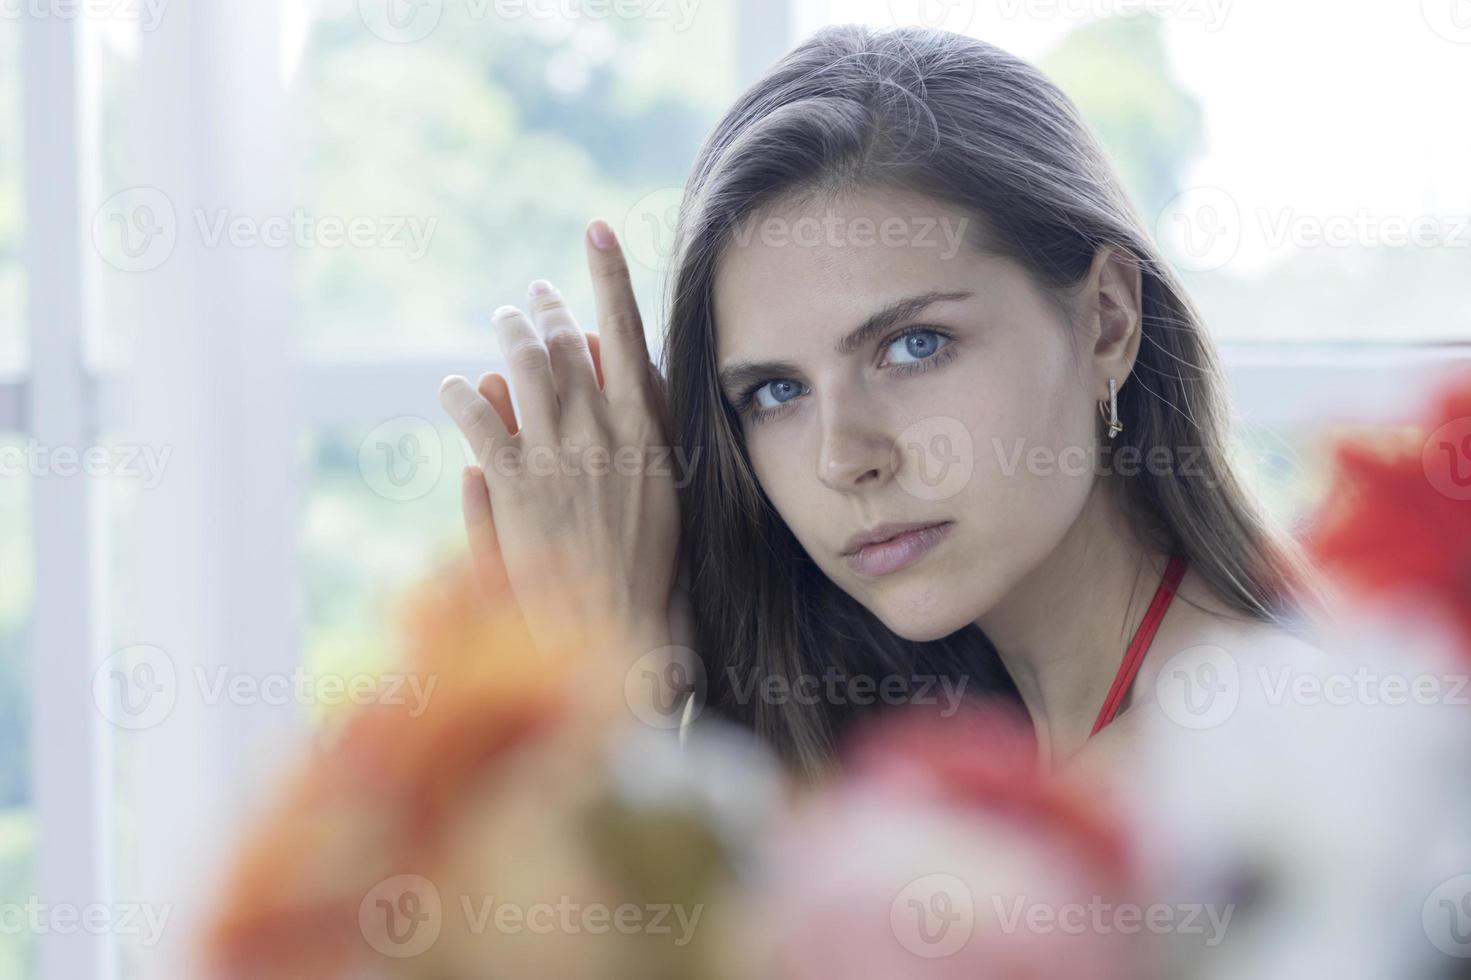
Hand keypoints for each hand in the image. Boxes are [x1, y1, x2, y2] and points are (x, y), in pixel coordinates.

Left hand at [440, 219, 680, 659]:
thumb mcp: (669, 489)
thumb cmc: (649, 566)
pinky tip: (454, 384)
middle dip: (544, 307)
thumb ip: (649, 425)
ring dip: (507, 334)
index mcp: (644, 429)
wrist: (616, 625)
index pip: (626, 333)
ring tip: (501, 319)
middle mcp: (600, 431)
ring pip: (522, 367)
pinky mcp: (514, 485)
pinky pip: (480, 421)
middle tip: (532, 295)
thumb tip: (627, 373)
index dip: (610, 275)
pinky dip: (464, 395)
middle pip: (564, 343)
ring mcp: (555, 455)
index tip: (598, 230)